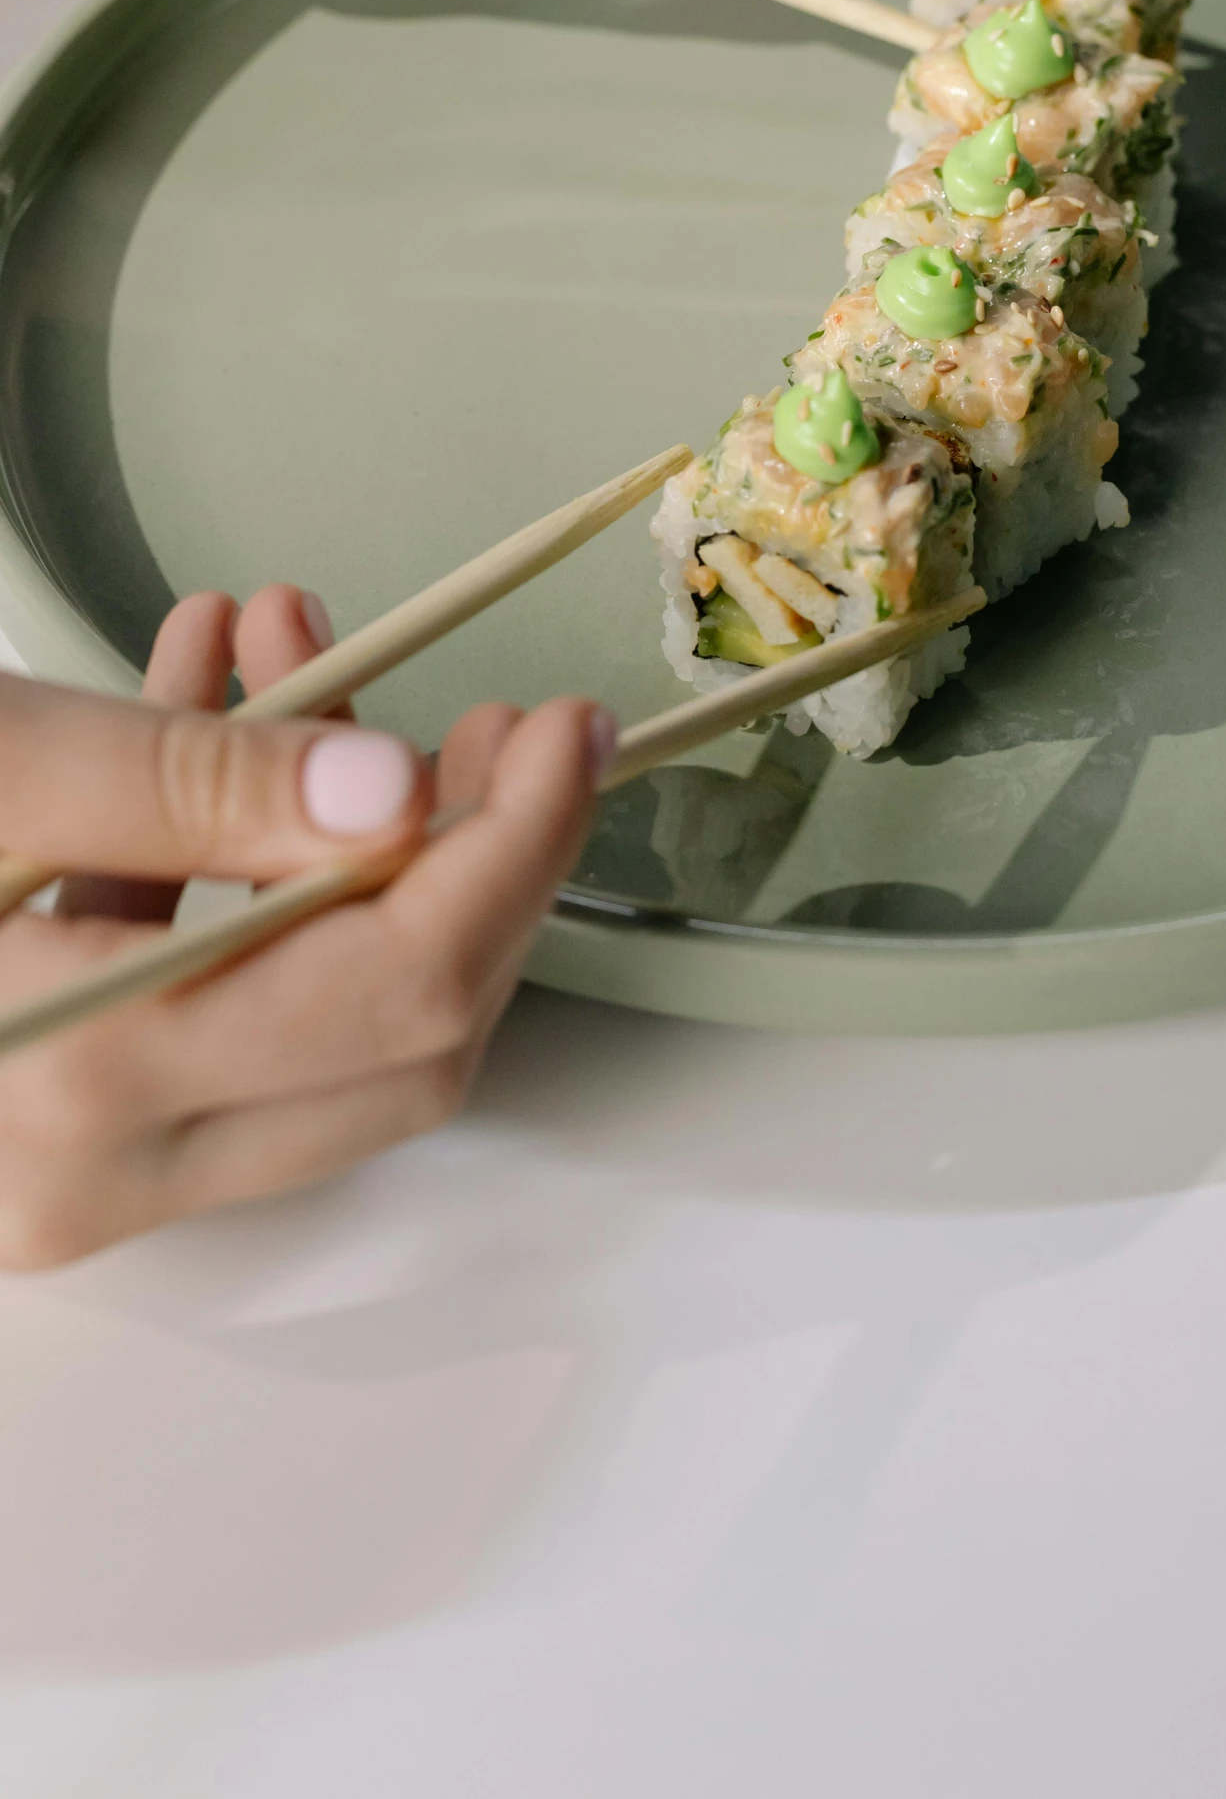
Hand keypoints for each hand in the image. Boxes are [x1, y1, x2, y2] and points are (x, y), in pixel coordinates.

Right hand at [0, 584, 612, 1266]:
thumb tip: (399, 795)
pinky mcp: (65, 1119)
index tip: (566, 732)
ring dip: (338, 833)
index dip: (512, 850)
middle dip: (465, 854)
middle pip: (395, 1032)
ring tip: (298, 648)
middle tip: (489, 721)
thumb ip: (185, 782)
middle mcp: (98, 1170)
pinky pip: (211, 997)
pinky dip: (231, 862)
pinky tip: (212, 705)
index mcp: (81, 1085)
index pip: (397, 988)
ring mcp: (85, 1163)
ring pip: (315, 1014)